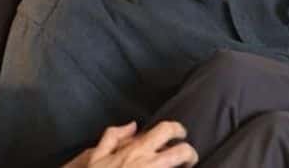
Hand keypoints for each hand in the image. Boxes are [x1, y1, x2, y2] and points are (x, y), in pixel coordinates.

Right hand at [75, 121, 197, 167]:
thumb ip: (113, 136)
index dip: (178, 129)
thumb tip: (132, 125)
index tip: (181, 134)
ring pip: (181, 167)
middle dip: (191, 153)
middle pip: (183, 152)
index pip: (166, 130)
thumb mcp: (97, 156)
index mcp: (138, 150)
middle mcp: (151, 163)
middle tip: (189, 159)